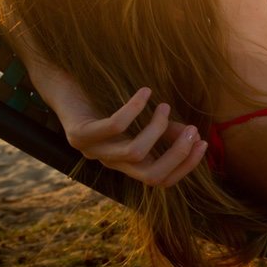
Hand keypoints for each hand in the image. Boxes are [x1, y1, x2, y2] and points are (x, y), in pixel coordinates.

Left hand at [64, 85, 207, 187]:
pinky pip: (114, 127)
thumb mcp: (139, 118)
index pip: (161, 180)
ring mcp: (92, 151)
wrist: (62, 87)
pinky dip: (135, 109)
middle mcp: (110, 163)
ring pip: (135, 153)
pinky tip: (145, 92)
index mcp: (126, 163)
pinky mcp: (78, 134)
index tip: (203, 142)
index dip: (185, 166)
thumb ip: (163, 129)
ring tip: (164, 106)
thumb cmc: (104, 101)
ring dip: (157, 129)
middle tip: (193, 130)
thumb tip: (192, 134)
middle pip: (151, 176)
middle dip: (178, 155)